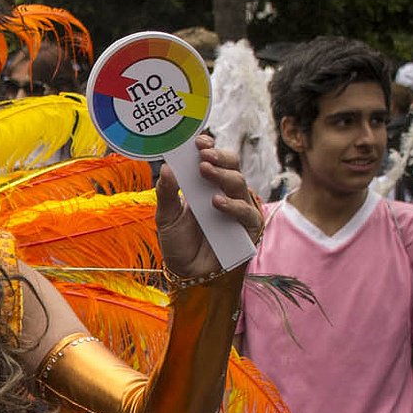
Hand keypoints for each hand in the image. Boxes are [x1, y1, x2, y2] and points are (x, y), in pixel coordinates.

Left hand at [155, 134, 262, 282]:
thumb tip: (167, 168)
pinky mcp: (247, 227)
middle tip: (203, 156)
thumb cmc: (178, 240)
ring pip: (238, 182)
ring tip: (205, 172)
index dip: (208, 146)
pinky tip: (217, 202)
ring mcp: (237, 207)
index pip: (212, 158)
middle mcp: (224, 191)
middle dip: (218, 157)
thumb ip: (166, 193)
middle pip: (230, 165)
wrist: (185, 271)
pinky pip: (245, 212)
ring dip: (222, 175)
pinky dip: (233, 205)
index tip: (197, 142)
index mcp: (205, 184)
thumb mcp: (166, 216)